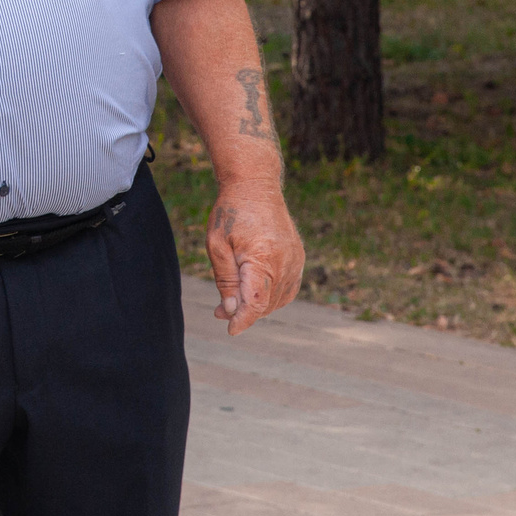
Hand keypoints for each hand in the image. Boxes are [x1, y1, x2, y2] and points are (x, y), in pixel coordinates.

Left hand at [206, 182, 303, 337]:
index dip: (243, 320)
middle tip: (220, 312)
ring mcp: (295, 261)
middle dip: (244, 312)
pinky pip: (288, 288)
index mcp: (263, 259)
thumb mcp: (217, 245)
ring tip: (233, 302)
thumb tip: (231, 310)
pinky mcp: (298, 258)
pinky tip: (254, 292)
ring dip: (258, 306)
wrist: (255, 185)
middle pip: (266, 304)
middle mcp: (285, 263)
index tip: (230, 330)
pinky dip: (272, 296)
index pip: (255, 303)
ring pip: (278, 299)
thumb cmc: (231, 213)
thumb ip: (225, 280)